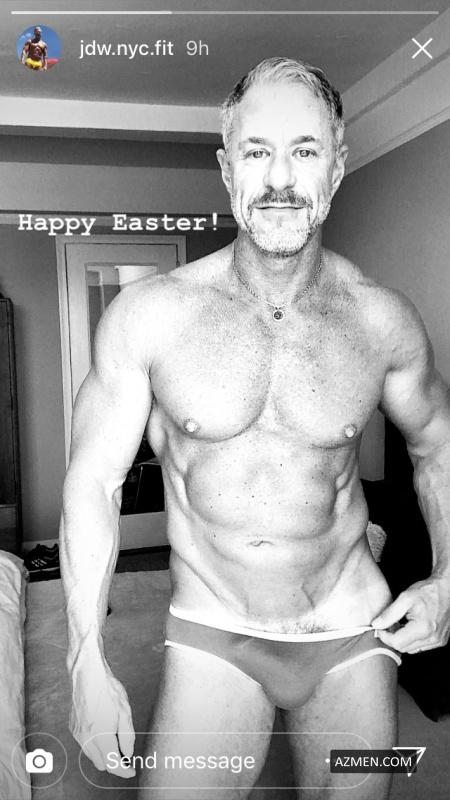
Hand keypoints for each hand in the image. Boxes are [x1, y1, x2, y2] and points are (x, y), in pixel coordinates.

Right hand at [69, 661, 135, 777]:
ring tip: (115, 743)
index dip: (124, 770)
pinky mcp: (73, 728)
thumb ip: (127, 737)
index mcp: (101, 735)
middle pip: (101, 764)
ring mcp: (77, 734)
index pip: (113, 764)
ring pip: (92, 756)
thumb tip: (128, 754)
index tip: (131, 770)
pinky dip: (94, 745)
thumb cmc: (107, 689)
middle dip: (114, 763)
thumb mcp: (125, 712)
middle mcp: (86, 738)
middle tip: (126, 756)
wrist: (88, 675)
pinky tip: (102, 732)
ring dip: (103, 755)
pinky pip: (85, 745)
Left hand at [372, 576, 449, 653]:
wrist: (446, 589)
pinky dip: (413, 639)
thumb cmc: (427, 591)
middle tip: (390, 624)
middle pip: (404, 648)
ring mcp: (437, 641)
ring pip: (412, 649)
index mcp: (423, 629)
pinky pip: (421, 646)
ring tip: (402, 624)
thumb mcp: (405, 598)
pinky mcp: (440, 641)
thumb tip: (376, 625)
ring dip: (403, 640)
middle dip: (393, 638)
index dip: (384, 636)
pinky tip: (411, 627)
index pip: (396, 643)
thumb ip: (389, 613)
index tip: (380, 627)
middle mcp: (432, 638)